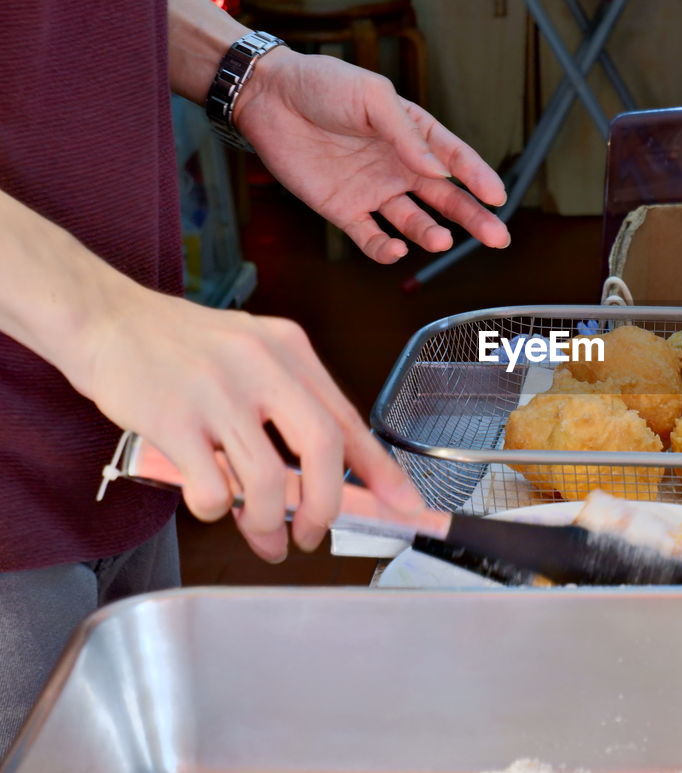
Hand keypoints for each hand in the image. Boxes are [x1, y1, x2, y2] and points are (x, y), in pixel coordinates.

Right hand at [73, 287, 423, 561]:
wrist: (103, 317)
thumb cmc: (179, 344)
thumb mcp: (252, 352)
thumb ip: (288, 402)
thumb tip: (325, 472)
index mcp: (290, 350)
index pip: (349, 419)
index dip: (382, 470)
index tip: (404, 505)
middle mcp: (262, 367)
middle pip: (323, 448)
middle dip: (326, 506)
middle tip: (315, 535)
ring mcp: (218, 392)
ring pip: (268, 479)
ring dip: (269, 523)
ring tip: (263, 537)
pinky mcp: (173, 419)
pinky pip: (211, 488)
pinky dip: (218, 510)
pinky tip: (211, 503)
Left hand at [234, 49, 509, 262]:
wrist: (268, 97)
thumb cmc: (323, 85)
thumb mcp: (373, 96)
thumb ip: (407, 135)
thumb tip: (438, 171)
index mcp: (413, 134)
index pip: (455, 159)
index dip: (478, 178)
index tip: (497, 196)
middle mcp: (399, 166)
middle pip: (445, 198)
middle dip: (473, 218)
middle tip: (498, 238)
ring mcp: (373, 190)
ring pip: (414, 221)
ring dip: (430, 233)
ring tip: (441, 240)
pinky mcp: (344, 210)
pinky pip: (371, 237)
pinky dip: (386, 248)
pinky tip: (397, 249)